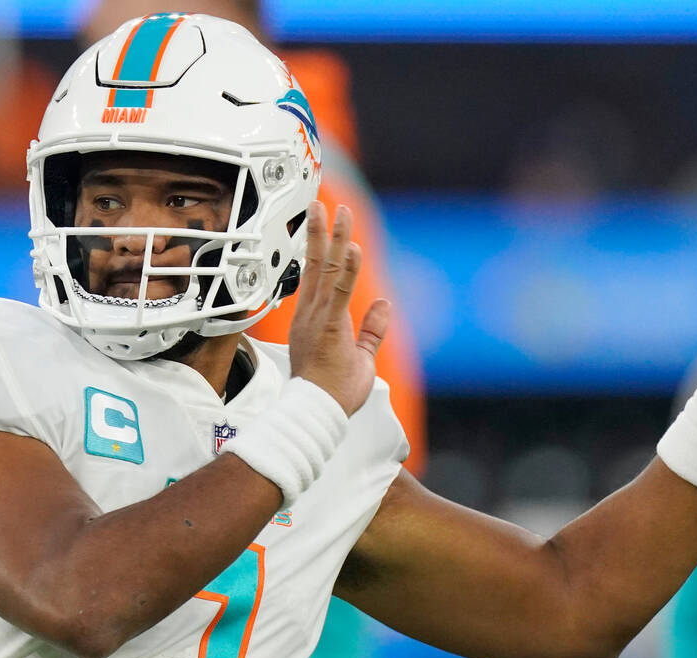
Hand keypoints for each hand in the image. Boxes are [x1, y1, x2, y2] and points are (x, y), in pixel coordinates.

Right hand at [288, 201, 390, 415]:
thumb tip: (385, 305)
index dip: (319, 248)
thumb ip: (372, 329)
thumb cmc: (332, 391)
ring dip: (335, 239)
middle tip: (325, 205)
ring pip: (326, 271)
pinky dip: (348, 270)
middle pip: (316, 264)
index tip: (322, 224)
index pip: (316, 276)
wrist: (316, 412)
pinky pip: (339, 292)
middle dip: (321, 232)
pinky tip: (353, 248)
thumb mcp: (360, 354)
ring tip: (340, 213)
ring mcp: (318, 319)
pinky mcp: (329, 327)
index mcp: (314, 319)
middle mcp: (311, 314)